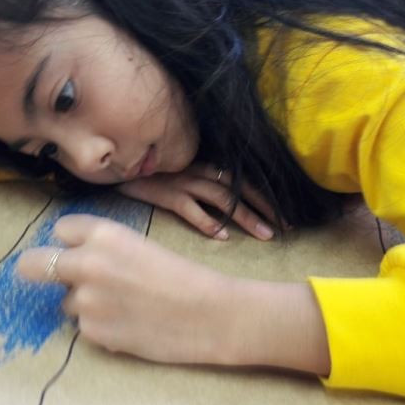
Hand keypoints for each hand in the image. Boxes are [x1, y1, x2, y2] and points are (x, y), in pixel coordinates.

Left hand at [16, 214, 243, 364]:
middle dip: (36, 269)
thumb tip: (71, 261)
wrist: (212, 314)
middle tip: (47, 277)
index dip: (70, 242)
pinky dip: (101, 327)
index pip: (60, 230)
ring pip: (65, 301)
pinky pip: (84, 327)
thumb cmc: (184, 276)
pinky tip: (130, 325)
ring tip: (123, 307)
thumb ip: (103, 249)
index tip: (75, 250)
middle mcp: (86, 263)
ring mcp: (85, 301)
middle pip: (33, 264)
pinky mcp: (92, 332)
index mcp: (103, 234)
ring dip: (84, 304)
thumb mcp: (141, 246)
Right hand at [115, 162, 285, 240]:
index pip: (243, 182)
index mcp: (206, 167)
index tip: (285, 219)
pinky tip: (222, 237)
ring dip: (245, 217)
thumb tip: (228, 210)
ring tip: (264, 235)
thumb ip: (203, 188)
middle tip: (283, 229)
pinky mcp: (166, 194)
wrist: (120, 170)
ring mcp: (183, 182)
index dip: (266, 199)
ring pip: (222, 198)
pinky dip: (207, 222)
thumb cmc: (153, 176)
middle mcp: (199, 172)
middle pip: (239, 190)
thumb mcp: (183, 176)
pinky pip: (190, 208)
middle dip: (264, 209)